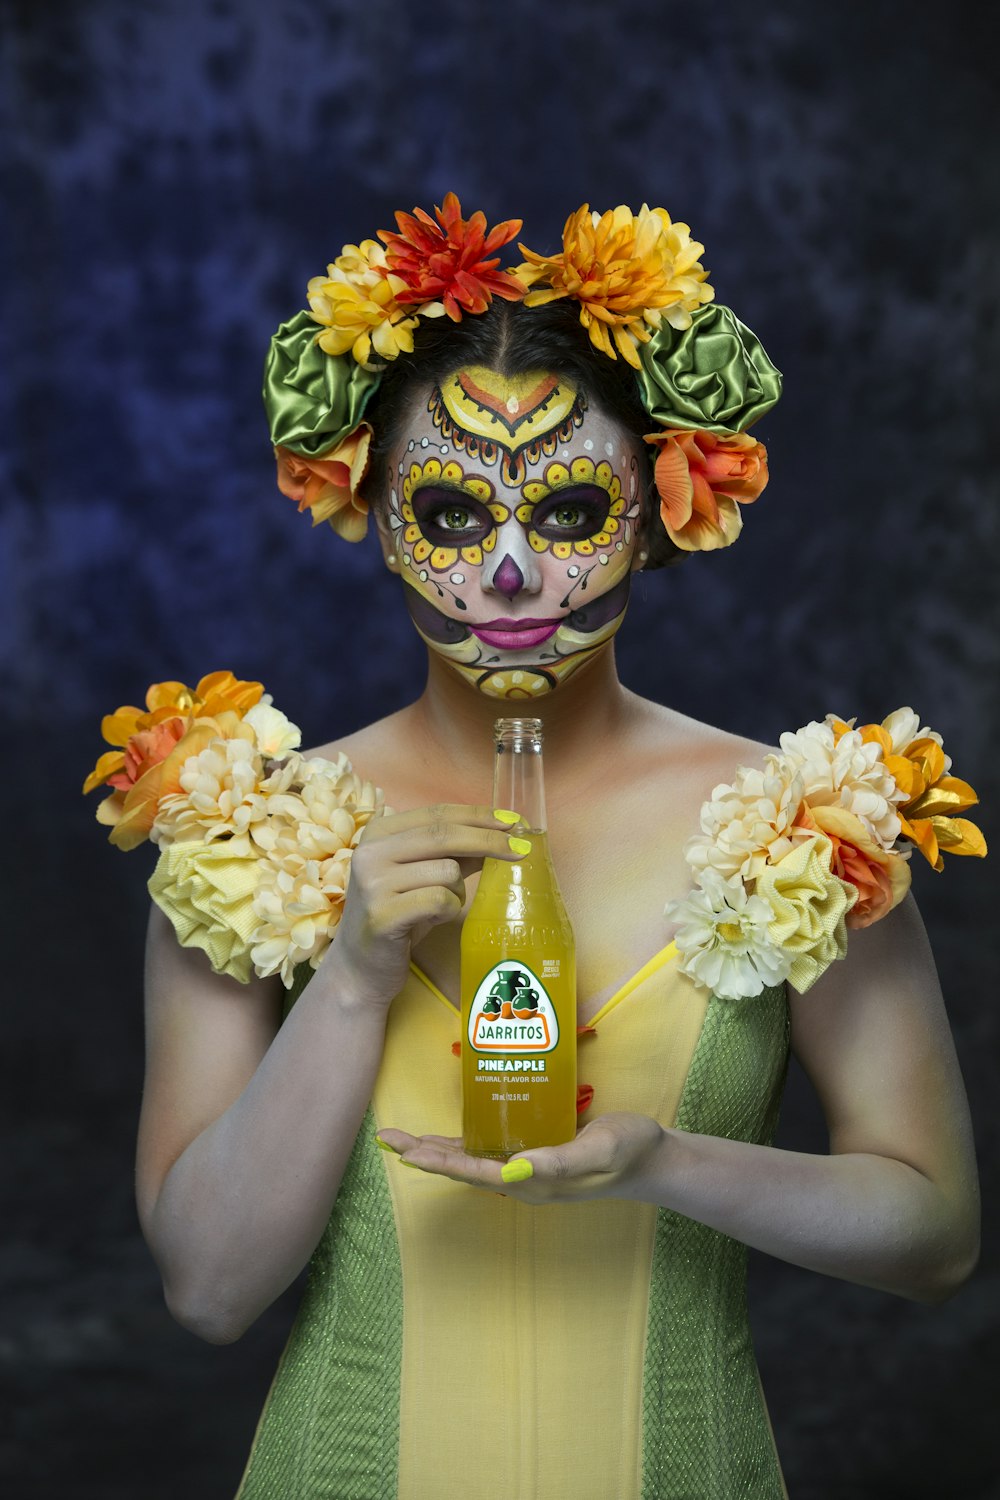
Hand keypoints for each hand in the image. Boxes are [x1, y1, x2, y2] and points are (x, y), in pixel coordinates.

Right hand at [324, 804, 527, 1007]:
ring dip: (458, 892)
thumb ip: (454, 852)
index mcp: (379, 833)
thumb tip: (504, 832)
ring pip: (447, 871)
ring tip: (439, 909)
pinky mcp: (383, 915)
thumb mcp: (423, 875)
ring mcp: (373, 883)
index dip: (479, 815)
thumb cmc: (399, 916)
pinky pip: (440, 901)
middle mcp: (371, 852)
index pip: (438, 814)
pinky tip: (432, 920)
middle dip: (489, 841)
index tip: (515, 822)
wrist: (361, 968)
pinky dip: (448, 911)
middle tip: (522, 851)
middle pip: (444, 835)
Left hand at [376, 1113, 664, 1203]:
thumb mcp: (597, 1150)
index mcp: (533, 1181)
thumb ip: (558, 1162)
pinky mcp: (537, 1156)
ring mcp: (529, 1170)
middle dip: (424, 1154)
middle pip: (463, 1168)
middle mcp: (523, 1179)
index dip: (436, 1160)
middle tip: (386, 1137)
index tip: (402, 1150)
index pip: (473, 1172)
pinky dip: (466, 1144)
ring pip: (472, 1161)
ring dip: (439, 1150)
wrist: (653, 1159)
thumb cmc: (628, 1150)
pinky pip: (491, 1152)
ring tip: (406, 1139)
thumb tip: (511, 1172)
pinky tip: (453, 1137)